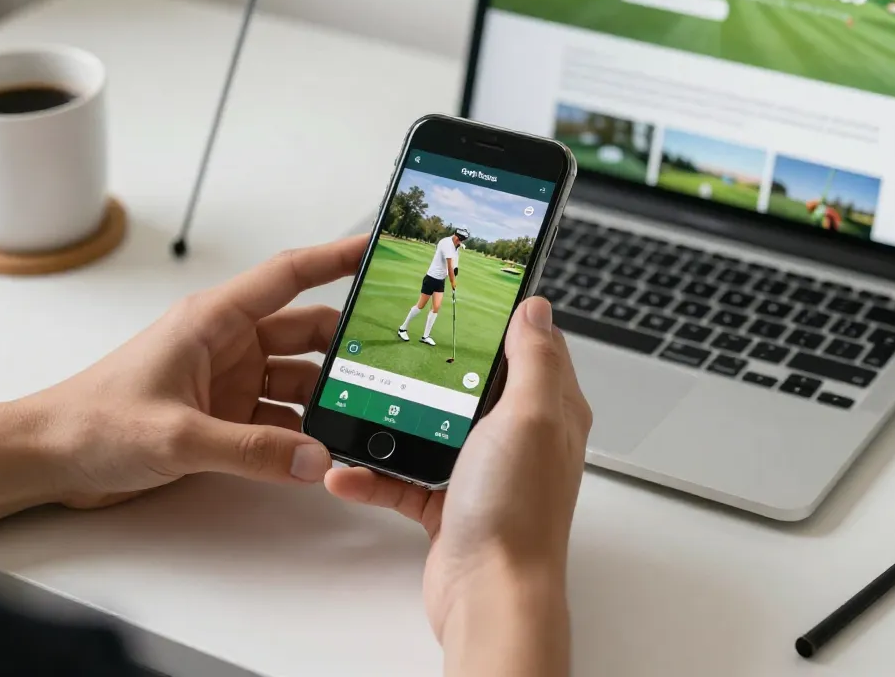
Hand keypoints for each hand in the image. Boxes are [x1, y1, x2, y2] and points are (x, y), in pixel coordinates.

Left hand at [26, 236, 366, 509]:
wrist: (48, 458)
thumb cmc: (93, 423)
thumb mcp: (177, 437)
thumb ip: (251, 449)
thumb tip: (315, 459)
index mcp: (213, 320)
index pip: (288, 276)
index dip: (335, 258)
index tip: (376, 249)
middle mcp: (227, 342)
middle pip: (305, 333)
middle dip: (346, 346)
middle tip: (390, 360)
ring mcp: (228, 379)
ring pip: (298, 378)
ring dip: (327, 398)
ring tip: (366, 416)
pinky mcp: (225, 414)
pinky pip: (279, 416)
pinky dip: (302, 431)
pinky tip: (323, 450)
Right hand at [325, 298, 590, 644]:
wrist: (489, 597)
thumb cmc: (516, 512)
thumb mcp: (528, 416)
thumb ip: (533, 359)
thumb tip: (537, 307)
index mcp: (548, 410)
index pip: (529, 347)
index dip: (500, 320)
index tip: (464, 298)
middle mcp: (518, 438)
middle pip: (471, 383)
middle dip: (432, 366)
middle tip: (397, 344)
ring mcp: (481, 471)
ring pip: (430, 428)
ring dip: (391, 421)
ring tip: (357, 407)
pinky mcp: (448, 503)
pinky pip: (404, 478)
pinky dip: (373, 475)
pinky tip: (347, 472)